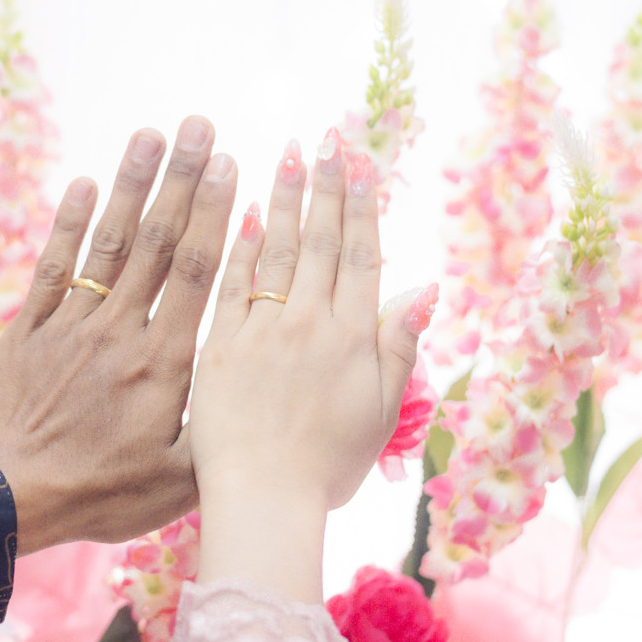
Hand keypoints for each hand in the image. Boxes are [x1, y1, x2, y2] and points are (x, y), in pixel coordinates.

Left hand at [0, 118, 237, 553]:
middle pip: (156, 242)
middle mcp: (119, 330)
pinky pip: (54, 268)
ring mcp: (72, 325)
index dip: (213, 215)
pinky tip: (83, 183)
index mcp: (163, 361)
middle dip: (181, 180)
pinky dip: (68, 225)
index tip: (230, 166)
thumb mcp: (179, 483)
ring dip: (129, 185)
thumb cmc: (100, 494)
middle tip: (200, 126)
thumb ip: (221, 433)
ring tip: (149, 134)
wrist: (8, 497)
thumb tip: (263, 392)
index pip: (194, 272)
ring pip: (108, 244)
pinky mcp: (30, 330)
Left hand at [188, 132, 435, 598]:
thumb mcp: (379, 413)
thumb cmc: (326, 469)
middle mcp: (307, 323)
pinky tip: (239, 210)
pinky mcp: (217, 346)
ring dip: (282, 199)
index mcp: (350, 338)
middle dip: (324, 187)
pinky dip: (237, 246)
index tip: (361, 164)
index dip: (361, 207)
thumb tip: (424, 288)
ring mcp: (259, 331)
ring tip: (286, 154)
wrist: (263, 502)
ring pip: (274, 251)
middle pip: (319, 242)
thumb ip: (398, 346)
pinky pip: (228, 284)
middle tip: (325, 139)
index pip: (359, 256)